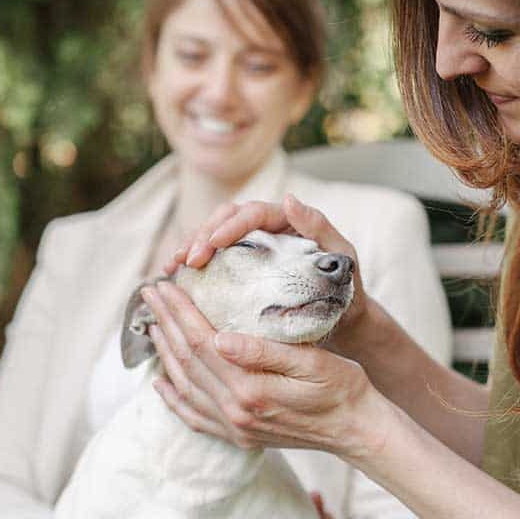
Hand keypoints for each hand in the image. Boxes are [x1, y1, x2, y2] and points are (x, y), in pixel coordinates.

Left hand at [140, 280, 391, 459]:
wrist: (358, 431)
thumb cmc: (343, 387)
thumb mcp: (314, 362)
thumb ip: (264, 352)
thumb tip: (219, 339)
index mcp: (251, 388)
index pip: (202, 341)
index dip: (180, 310)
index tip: (165, 284)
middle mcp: (235, 411)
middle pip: (187, 360)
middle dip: (166, 322)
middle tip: (149, 292)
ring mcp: (233, 427)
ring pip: (185, 385)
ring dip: (165, 352)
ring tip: (153, 323)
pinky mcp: (237, 435)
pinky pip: (194, 416)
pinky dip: (173, 398)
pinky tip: (160, 381)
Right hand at [162, 195, 370, 338]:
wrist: (345, 320)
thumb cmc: (347, 288)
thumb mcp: (342, 257)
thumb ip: (319, 228)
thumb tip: (290, 198)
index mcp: (288, 220)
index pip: (253, 213)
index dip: (230, 225)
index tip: (212, 244)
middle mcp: (267, 228)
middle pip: (226, 218)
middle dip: (202, 235)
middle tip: (186, 260)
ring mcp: (252, 246)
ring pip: (214, 235)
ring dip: (190, 246)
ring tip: (172, 267)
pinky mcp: (242, 266)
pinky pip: (213, 258)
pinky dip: (192, 265)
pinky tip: (174, 277)